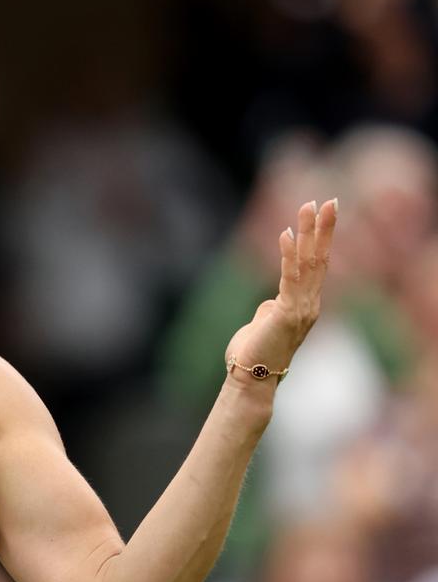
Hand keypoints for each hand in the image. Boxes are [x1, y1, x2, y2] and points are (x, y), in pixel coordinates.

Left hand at [225, 199, 337, 386]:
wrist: (250, 380)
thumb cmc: (253, 355)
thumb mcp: (264, 324)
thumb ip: (271, 310)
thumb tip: (270, 303)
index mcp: (304, 305)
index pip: (316, 266)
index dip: (319, 239)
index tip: (321, 213)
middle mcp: (309, 305)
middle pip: (319, 259)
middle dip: (323, 229)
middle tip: (329, 201)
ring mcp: (301, 309)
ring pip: (308, 264)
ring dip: (309, 233)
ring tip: (309, 207)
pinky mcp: (287, 313)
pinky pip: (289, 278)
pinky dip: (287, 254)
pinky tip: (286, 233)